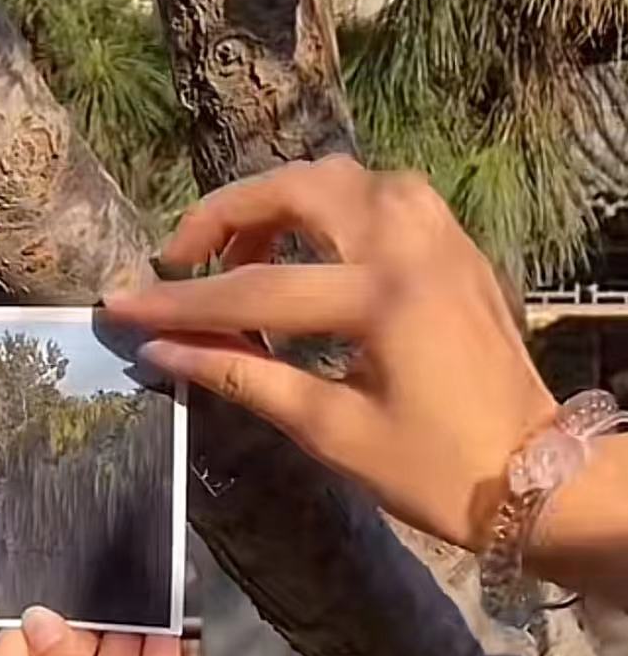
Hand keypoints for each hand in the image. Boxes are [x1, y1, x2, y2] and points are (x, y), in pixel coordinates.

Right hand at [105, 157, 554, 552]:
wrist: (536, 476)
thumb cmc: (434, 470)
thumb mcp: (331, 432)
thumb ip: (245, 377)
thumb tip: (164, 352)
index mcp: (382, 297)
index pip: (255, 287)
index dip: (179, 302)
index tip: (120, 306)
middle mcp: (412, 243)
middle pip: (297, 190)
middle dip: (226, 216)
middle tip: (181, 261)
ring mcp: (440, 234)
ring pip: (340, 179)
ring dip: (279, 204)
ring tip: (239, 257)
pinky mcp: (454, 243)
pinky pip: (379, 195)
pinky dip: (327, 210)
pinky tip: (302, 255)